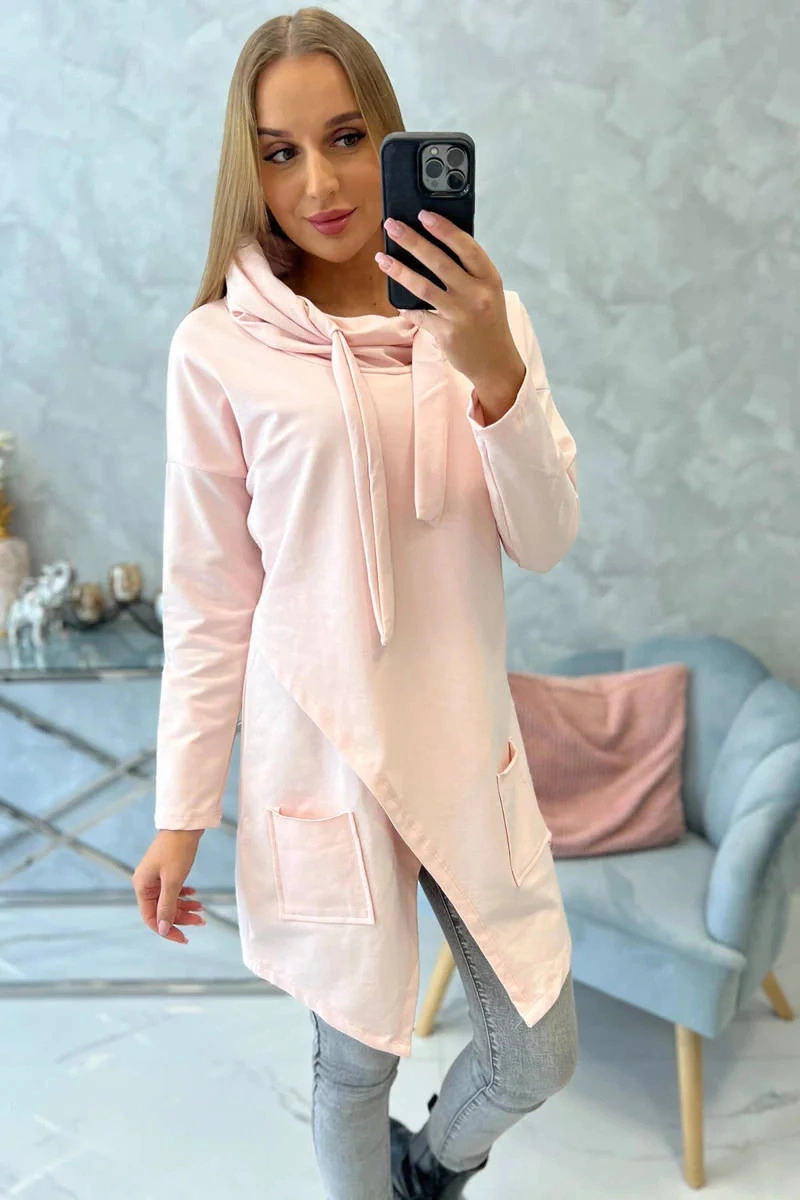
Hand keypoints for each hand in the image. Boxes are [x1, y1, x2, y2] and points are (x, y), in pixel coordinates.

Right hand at [132, 829, 205, 944]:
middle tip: (201, 921)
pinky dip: (184, 895)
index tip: (184, 938)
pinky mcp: (166, 871)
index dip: (167, 930)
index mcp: (142, 887)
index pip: (151, 918)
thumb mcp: (172, 881)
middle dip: (181, 917)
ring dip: (185, 907)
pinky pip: (173, 890)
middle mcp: (146, 883)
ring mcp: (156, 877)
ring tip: (202, 910)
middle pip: (162, 910)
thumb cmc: (177, 850)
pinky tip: (194, 895)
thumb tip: (163, 929)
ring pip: (169, 900)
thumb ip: (167, 906)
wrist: (185, 825)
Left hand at [376, 211, 525, 407]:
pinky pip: (419, 315)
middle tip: (392, 226)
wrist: (496, 363)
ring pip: (423, 287)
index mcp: (490, 279)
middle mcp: (476, 295)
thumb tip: (435, 245)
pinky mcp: (446, 334)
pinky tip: (398, 302)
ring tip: (382, 258)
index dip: (444, 229)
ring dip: (399, 270)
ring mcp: (460, 315)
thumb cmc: (489, 322)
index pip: (466, 247)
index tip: (424, 215)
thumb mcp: (489, 292)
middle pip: (439, 261)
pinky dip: (407, 308)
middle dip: (412, 241)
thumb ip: (469, 272)